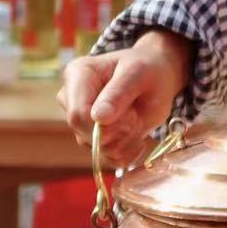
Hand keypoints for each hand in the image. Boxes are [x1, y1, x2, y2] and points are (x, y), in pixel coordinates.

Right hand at [59, 28, 194, 163]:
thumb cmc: (147, 69)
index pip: (78, 114)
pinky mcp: (89, 138)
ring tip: (136, 120)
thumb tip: (97, 117)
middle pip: (85, 135)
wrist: (155, 77)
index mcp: (77, 75)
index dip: (105, 126)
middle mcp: (70, 99)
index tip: (132, 117)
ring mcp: (78, 121)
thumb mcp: (139, 74)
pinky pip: (106, 159)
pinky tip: (135, 133)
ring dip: (125, 141)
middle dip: (119, 133)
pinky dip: (126, 151)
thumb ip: (119, 93)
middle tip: (137, 116)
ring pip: (97, 150)